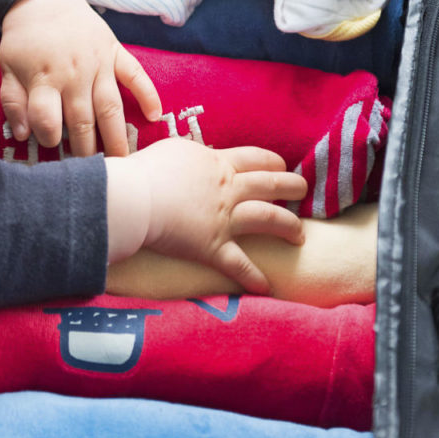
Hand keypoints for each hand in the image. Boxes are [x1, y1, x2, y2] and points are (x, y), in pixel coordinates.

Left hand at [0, 0, 161, 156]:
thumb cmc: (24, 39)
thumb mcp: (7, 68)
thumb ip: (13, 102)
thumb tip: (23, 136)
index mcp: (44, 77)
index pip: (48, 119)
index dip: (48, 138)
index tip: (52, 149)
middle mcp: (74, 73)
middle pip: (83, 120)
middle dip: (87, 150)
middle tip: (93, 174)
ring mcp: (99, 63)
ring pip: (110, 107)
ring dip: (117, 136)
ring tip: (123, 162)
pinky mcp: (115, 52)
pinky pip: (136, 75)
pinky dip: (148, 94)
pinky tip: (155, 116)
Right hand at [105, 138, 307, 294]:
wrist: (135, 198)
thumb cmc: (146, 171)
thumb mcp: (173, 151)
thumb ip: (192, 157)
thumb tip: (196, 159)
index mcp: (218, 164)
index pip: (255, 158)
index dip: (272, 162)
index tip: (280, 166)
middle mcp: (228, 189)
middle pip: (270, 183)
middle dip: (292, 186)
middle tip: (303, 189)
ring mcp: (224, 219)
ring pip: (268, 219)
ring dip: (289, 226)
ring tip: (300, 235)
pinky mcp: (213, 247)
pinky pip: (239, 264)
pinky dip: (253, 277)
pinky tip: (266, 286)